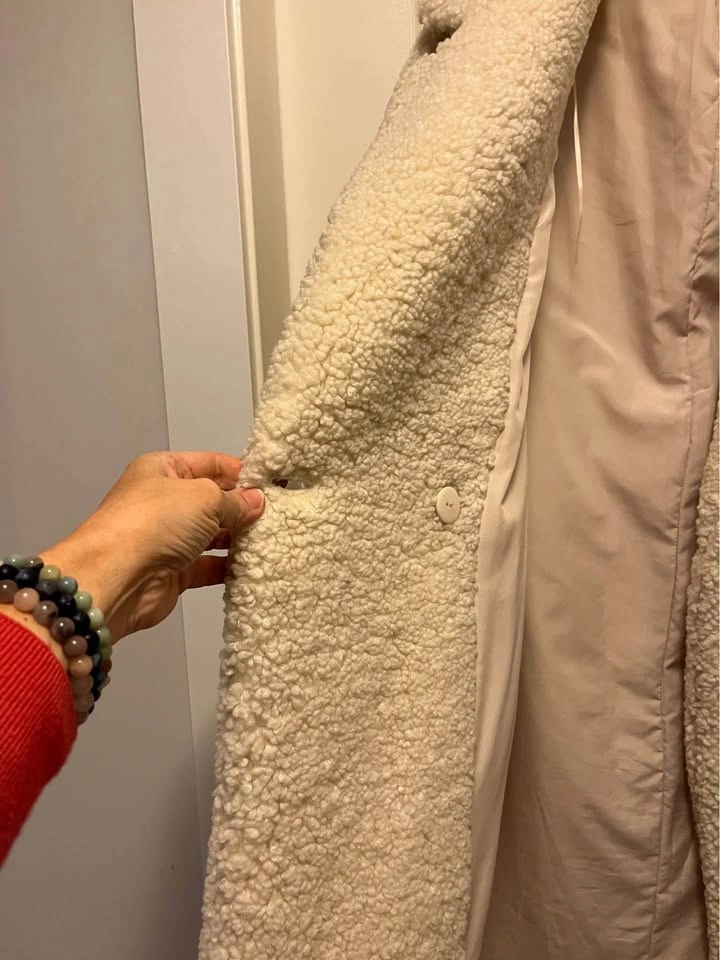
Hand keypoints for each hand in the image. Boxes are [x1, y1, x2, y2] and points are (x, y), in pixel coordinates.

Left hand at [41, 452, 263, 641]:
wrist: (116, 578)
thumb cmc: (150, 524)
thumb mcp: (203, 497)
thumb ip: (235, 501)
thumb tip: (256, 501)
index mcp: (163, 469)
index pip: (211, 463)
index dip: (242, 472)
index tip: (273, 483)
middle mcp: (163, 501)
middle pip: (212, 500)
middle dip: (243, 507)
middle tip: (278, 513)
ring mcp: (167, 538)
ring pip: (212, 534)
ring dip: (238, 537)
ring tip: (272, 538)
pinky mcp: (173, 571)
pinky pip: (208, 566)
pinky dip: (228, 566)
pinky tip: (253, 565)